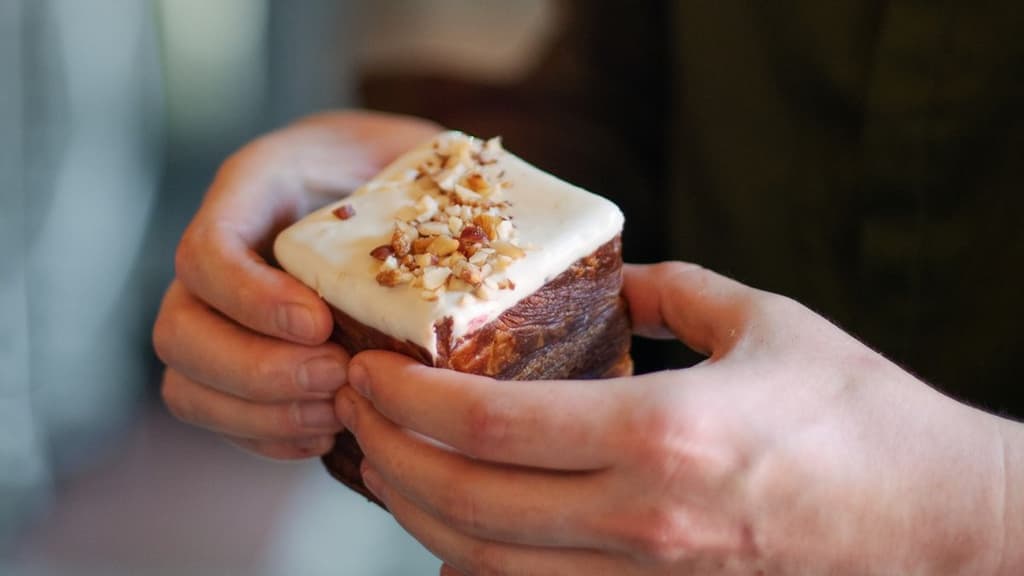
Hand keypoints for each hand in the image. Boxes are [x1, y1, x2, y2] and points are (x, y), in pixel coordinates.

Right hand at [153, 111, 440, 458]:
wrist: (395, 184)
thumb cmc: (410, 167)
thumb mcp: (418, 151)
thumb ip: (427, 178)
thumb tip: (478, 228)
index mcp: (255, 189)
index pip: (206, 252)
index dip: (251, 299)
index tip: (321, 323)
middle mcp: (222, 255)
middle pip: (179, 332)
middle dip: (256, 370)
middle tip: (337, 376)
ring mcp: (220, 312)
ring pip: (187, 383)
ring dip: (261, 412)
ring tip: (337, 414)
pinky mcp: (239, 359)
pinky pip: (217, 414)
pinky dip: (267, 436)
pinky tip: (327, 436)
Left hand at [337, 262, 1020, 574]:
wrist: (944, 530)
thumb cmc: (865, 420)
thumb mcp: (768, 325)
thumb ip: (676, 294)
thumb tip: (618, 283)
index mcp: (659, 435)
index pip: (488, 423)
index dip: (409, 398)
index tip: (370, 370)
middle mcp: (640, 521)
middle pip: (465, 503)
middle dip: (389, 457)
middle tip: (356, 412)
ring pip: (486, 566)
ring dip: (418, 516)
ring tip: (387, 465)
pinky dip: (478, 569)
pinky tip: (456, 533)